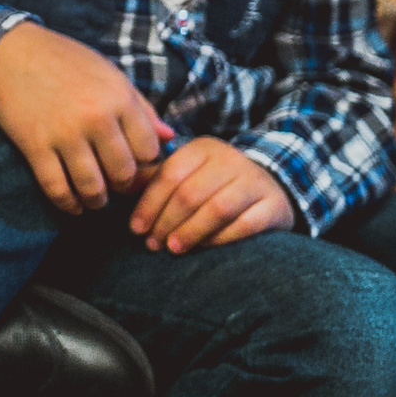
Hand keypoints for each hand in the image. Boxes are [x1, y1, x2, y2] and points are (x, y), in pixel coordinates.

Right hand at [0, 21, 171, 213]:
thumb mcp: (110, 74)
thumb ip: (141, 107)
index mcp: (119, 98)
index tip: (134, 163)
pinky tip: (73, 205)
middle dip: (122, 185)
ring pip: (92, 187)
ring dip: (97, 200)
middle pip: (123, 173)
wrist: (12, 53)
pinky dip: (68, 204)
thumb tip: (169, 137)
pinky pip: (57, 188)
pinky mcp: (36, 147)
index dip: (144, 162)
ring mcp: (65, 135)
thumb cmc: (66, 61)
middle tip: (114, 184)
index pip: (148, 150)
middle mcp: (96, 118)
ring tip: (96, 199)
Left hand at [129, 137, 294, 250]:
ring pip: (218, 208)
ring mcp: (254, 181)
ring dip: (191, 231)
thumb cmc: (216, 183)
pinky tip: (205, 248)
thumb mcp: (189, 173)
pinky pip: (245, 225)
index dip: (149, 204)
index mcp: (203, 148)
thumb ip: (158, 179)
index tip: (136, 228)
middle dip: (166, 221)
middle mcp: (231, 160)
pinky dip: (221, 239)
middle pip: (190, 193)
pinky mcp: (273, 205)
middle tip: (152, 244)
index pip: (169, 175)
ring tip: (173, 248)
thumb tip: (122, 186)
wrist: (271, 186)